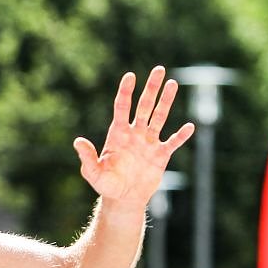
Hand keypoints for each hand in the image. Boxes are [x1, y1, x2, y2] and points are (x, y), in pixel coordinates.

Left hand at [73, 66, 194, 209]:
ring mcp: (149, 142)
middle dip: (151, 88)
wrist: (123, 198)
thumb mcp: (93, 173)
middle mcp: (135, 133)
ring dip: (166, 101)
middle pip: (144, 106)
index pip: (122, 107)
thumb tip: (77, 141)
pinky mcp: (161, 155)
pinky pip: (173, 142)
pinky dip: (181, 135)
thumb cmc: (106, 184)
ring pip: (160, 117)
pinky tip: (190, 127)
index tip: (130, 75)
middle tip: (159, 69)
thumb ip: (87, 157)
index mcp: (118, 134)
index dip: (126, 91)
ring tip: (173, 84)